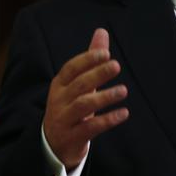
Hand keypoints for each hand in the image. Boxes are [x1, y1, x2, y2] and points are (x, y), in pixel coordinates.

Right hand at [43, 28, 128, 168]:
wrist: (52, 144)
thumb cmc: (70, 106)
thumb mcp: (78, 83)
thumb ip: (91, 59)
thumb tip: (102, 31)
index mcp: (60, 84)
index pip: (70, 68)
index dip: (87, 60)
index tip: (105, 53)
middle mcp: (59, 100)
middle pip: (79, 85)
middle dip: (97, 74)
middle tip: (116, 66)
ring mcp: (64, 119)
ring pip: (83, 106)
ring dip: (104, 97)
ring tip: (123, 90)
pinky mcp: (72, 137)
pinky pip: (90, 127)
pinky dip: (107, 120)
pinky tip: (123, 113)